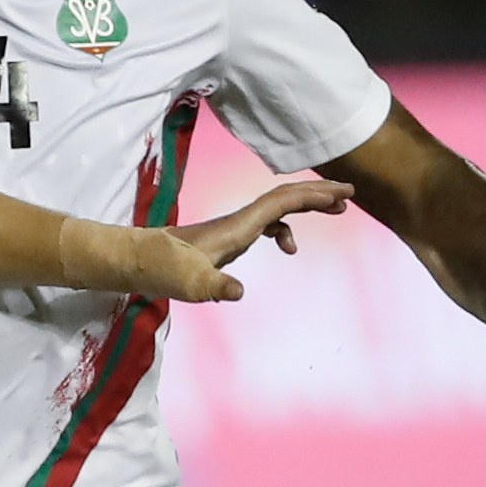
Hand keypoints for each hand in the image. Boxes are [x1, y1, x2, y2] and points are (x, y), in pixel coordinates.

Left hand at [165, 177, 348, 295]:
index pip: (281, 201)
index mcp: (236, 227)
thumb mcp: (189, 284)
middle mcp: (238, 222)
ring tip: (335, 212)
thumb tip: (237, 293)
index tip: (343, 194)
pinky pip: (264, 225)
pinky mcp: (227, 241)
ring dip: (306, 208)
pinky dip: (283, 229)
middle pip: (285, 198)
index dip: (314, 195)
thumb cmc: (161, 271)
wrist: (135, 262)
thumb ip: (214, 287)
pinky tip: (289, 248)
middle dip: (318, 194)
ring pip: (277, 209)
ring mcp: (233, 230)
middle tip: (350, 195)